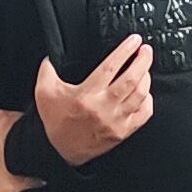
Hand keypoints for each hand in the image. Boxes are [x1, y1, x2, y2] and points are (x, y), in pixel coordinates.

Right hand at [31, 35, 155, 166]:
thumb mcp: (44, 93)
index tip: (134, 40)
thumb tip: (50, 55)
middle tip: (146, 50)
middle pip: (131, 79)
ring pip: (140, 95)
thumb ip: (47, 70)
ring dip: (146, 78)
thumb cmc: (54, 122)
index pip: (110, 67)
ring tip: (145, 67)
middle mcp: (103, 108)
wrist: (58, 152)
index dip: (125, 51)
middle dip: (143, 61)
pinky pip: (144, 114)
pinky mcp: (122, 132)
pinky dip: (148, 100)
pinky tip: (145, 92)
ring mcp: (115, 121)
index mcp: (86, 95)